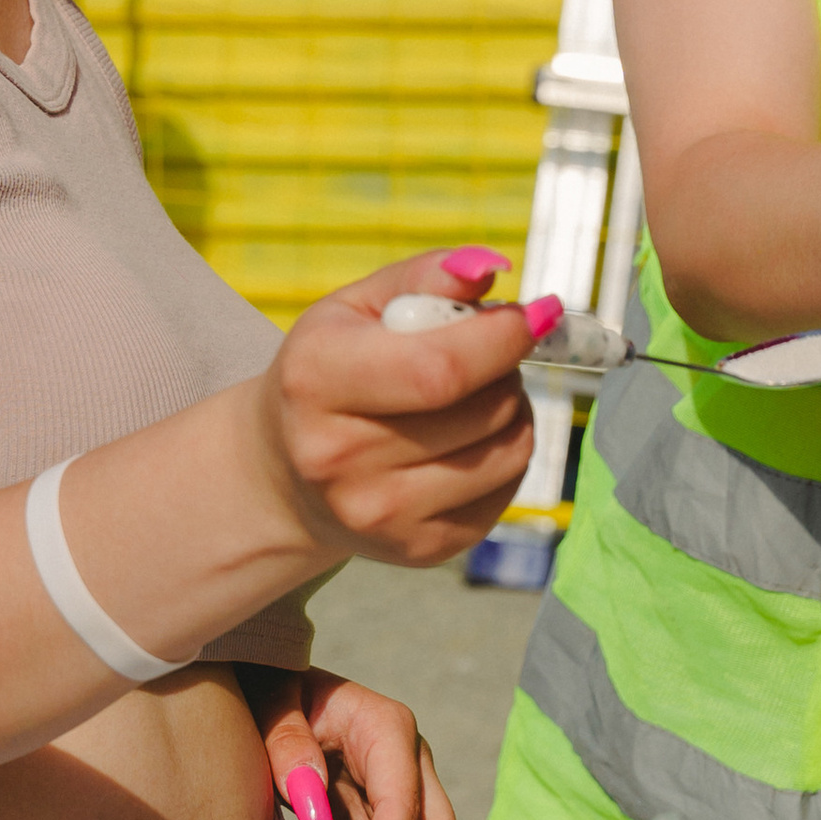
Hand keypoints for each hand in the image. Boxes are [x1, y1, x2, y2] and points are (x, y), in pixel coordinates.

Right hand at [259, 252, 538, 568]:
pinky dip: (506, 455)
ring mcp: (378, 515)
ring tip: (473, 398)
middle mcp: (337, 458)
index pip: (440, 369)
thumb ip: (425, 277)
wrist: (285, 472)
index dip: (504, 338)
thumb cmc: (330, 372)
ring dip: (513, 411)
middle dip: (507, 369)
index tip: (535, 313)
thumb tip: (493, 268)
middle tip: (485, 356)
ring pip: (508, 450)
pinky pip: (509, 490)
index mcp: (316, 381)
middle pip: (484, 409)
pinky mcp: (418, 550)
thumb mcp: (357, 308)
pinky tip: (469, 441)